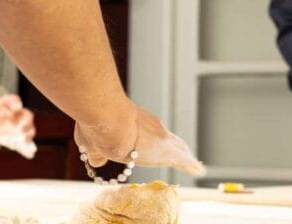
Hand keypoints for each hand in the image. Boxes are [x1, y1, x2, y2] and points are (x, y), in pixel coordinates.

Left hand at [0, 94, 36, 158]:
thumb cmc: (3, 105)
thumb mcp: (7, 100)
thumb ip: (13, 101)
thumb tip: (18, 106)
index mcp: (23, 114)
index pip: (28, 117)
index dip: (25, 122)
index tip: (19, 127)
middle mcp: (24, 124)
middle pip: (30, 130)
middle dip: (28, 135)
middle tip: (24, 139)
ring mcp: (21, 134)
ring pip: (27, 139)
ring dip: (29, 145)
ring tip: (31, 151)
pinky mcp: (16, 141)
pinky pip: (22, 147)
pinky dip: (27, 151)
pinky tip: (30, 155)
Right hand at [74, 102, 205, 175]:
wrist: (107, 122)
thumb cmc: (98, 127)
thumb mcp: (94, 141)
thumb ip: (98, 152)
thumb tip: (96, 159)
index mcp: (138, 125)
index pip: (152, 134)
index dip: (157, 141)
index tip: (160, 144)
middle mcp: (154, 129)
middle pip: (169, 140)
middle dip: (176, 148)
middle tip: (184, 153)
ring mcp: (162, 139)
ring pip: (178, 149)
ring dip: (184, 156)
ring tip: (193, 163)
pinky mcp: (166, 152)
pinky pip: (182, 159)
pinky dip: (189, 164)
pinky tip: (197, 167)